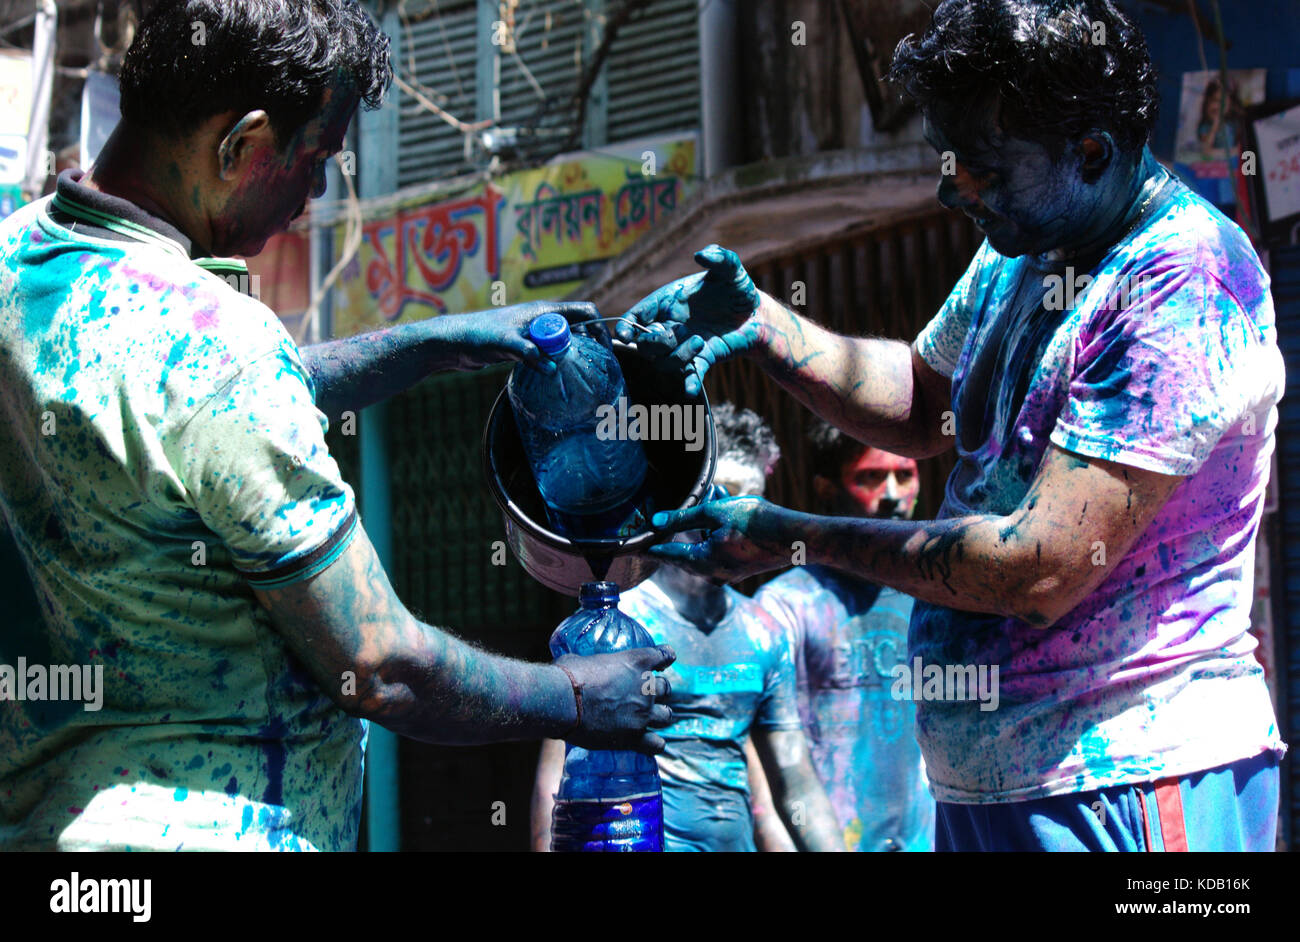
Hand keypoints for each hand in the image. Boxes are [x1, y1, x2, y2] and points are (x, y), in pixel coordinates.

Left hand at [443, 300, 600, 372]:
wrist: (455, 342)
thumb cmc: (478, 335)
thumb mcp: (505, 343)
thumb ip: (528, 353)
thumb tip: (551, 368)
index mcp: (543, 311)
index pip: (584, 311)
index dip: (599, 327)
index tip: (606, 350)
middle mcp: (542, 319)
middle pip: (579, 327)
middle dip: (591, 344)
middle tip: (598, 368)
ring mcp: (534, 332)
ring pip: (565, 340)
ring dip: (575, 354)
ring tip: (583, 375)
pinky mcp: (526, 345)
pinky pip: (551, 351)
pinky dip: (559, 361)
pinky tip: (559, 376)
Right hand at [555, 645, 675, 752]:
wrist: (562, 702)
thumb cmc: (568, 675)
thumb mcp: (584, 659)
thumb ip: (594, 664)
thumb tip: (583, 666)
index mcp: (636, 662)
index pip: (663, 655)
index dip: (666, 656)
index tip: (666, 658)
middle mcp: (645, 688)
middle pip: (665, 688)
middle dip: (657, 690)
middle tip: (645, 694)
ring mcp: (642, 714)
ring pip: (667, 716)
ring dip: (660, 715)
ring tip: (649, 718)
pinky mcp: (633, 737)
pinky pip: (656, 744)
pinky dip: (655, 744)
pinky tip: (650, 743)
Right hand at [615, 244, 762, 395]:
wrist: (756, 313)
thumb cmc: (736, 288)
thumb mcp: (730, 270)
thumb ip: (720, 258)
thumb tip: (702, 255)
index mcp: (668, 303)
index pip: (638, 316)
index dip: (628, 326)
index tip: (626, 334)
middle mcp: (671, 326)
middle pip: (645, 344)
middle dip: (653, 342)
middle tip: (677, 333)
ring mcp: (684, 345)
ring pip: (664, 361)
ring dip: (677, 356)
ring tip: (700, 342)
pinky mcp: (702, 359)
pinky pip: (690, 374)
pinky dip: (689, 382)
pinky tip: (690, 390)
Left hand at [649, 496, 794, 582]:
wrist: (794, 537)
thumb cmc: (756, 522)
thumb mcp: (715, 513)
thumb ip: (682, 517)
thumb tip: (656, 521)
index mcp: (702, 562)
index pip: (666, 554)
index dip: (647, 548)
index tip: (629, 548)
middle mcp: (711, 574)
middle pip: (683, 553)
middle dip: (678, 531)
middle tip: (665, 519)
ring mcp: (726, 575)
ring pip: (702, 550)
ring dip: (701, 528)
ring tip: (712, 500)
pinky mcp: (738, 570)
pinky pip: (717, 553)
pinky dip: (715, 535)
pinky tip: (723, 514)